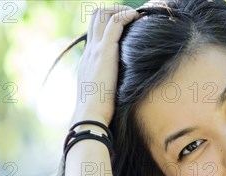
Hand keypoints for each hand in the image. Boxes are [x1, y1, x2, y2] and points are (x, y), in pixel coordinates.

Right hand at [70, 5, 139, 127]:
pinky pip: (114, 23)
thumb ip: (110, 87)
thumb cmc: (98, 112)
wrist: (90, 115)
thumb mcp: (103, 95)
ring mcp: (95, 49)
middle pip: (95, 17)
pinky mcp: (104, 52)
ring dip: (120, 10)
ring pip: (102, 14)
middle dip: (114, 10)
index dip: (109, 23)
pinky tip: (136, 17)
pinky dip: (126, 15)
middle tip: (131, 18)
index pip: (95, 31)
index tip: (127, 27)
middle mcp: (89, 50)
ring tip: (135, 16)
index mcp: (88, 60)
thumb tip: (122, 92)